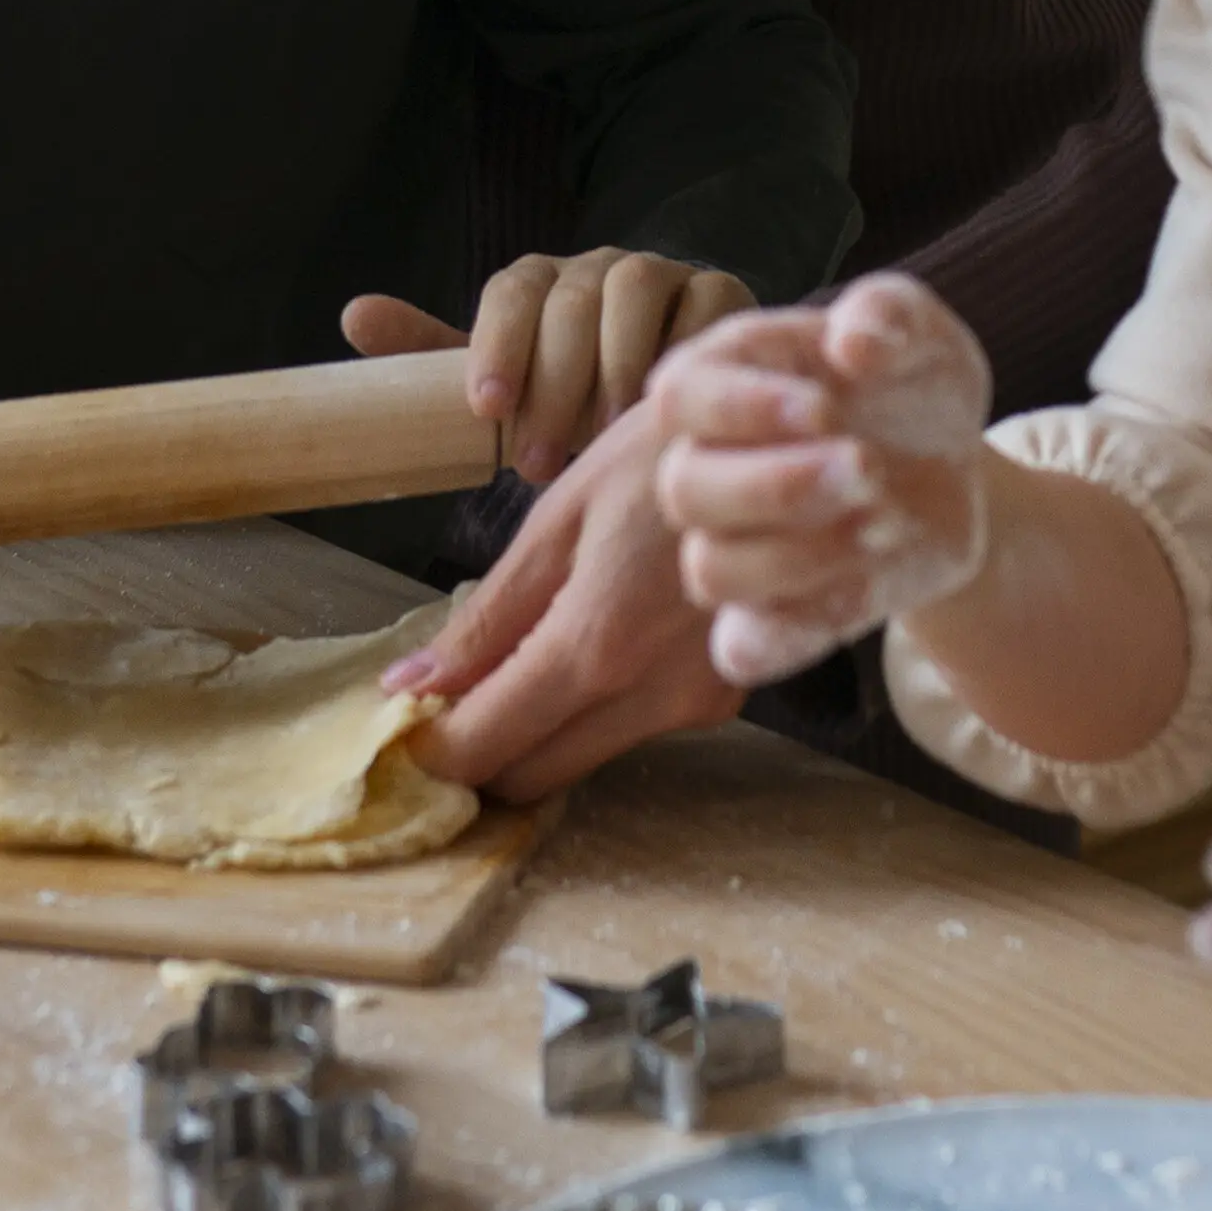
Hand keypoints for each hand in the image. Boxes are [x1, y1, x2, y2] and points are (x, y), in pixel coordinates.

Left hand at [339, 250, 752, 492]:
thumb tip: (354, 315)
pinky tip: (666, 408)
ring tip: (601, 439)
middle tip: (537, 460)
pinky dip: (685, 350)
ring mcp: (664, 274)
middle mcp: (599, 268)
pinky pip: (705, 305)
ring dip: (614, 367)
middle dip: (552, 382)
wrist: (662, 408)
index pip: (510, 290)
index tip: (484, 407)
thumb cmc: (571, 403)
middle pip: (571, 299)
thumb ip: (433, 356)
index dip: (495, 343)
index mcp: (539, 283)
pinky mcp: (721, 294)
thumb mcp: (502, 385)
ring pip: (635, 292)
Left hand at [382, 385, 742, 802]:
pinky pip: (635, 726)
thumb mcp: (563, 513)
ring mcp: (700, 702)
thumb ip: (491, 614)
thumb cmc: (671, 450)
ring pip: (584, 755)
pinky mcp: (729, 693)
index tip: (402, 727)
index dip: (432, 752)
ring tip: (523, 645)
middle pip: (532, 776)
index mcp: (597, 646)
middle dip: (481, 748)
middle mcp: (653, 697)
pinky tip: (595, 633)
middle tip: (451, 691)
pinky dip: (596, 703)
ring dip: (540, 725)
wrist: (809, 434)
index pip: (485, 749)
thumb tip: (414, 683)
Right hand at [649, 273, 991, 688]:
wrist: (952, 468)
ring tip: (887, 519)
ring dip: (804, 554)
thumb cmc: (911, 384)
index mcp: (725, 379)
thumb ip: (889, 314)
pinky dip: (786, 637)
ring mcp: (735, 546)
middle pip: (685, 489)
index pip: (683, 395)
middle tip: (870, 469)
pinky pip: (742, 648)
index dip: (745, 407)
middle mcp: (709, 465)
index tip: (825, 408)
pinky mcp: (773, 617)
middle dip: (779, 485)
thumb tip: (852, 340)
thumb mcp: (920, 332)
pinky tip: (856, 591)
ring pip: (713, 570)